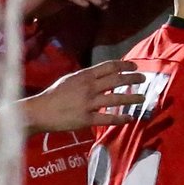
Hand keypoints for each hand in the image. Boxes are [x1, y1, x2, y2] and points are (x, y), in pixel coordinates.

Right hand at [20, 59, 142, 132]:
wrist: (39, 111)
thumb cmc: (54, 95)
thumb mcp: (69, 80)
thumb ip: (86, 78)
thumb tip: (101, 75)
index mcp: (83, 76)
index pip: (108, 67)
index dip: (124, 66)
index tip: (135, 67)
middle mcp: (88, 87)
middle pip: (116, 80)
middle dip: (132, 79)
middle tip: (143, 79)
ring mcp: (88, 103)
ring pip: (116, 98)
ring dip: (132, 98)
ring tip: (142, 98)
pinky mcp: (87, 118)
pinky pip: (108, 118)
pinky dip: (121, 118)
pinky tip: (130, 118)